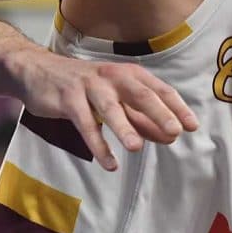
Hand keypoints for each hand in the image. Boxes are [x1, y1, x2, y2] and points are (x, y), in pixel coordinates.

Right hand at [10, 49, 197, 170]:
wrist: (38, 71)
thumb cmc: (86, 88)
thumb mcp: (117, 100)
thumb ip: (142, 118)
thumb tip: (170, 136)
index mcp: (129, 74)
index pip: (159, 89)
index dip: (177, 107)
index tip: (193, 126)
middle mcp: (112, 76)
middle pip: (139, 94)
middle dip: (158, 113)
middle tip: (174, 132)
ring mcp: (89, 85)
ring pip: (110, 107)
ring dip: (124, 127)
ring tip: (136, 148)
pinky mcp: (68, 98)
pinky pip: (84, 123)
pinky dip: (97, 143)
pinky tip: (109, 162)